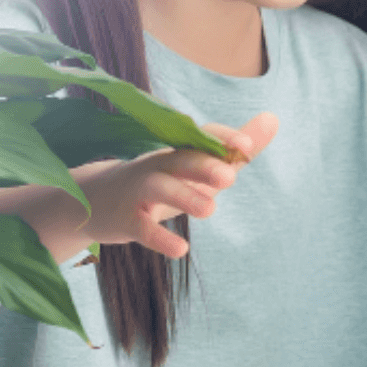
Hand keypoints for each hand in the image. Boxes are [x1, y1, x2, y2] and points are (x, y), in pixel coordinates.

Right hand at [76, 112, 277, 257]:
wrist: (95, 201)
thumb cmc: (160, 181)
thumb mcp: (197, 166)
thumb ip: (234, 148)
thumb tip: (272, 118)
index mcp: (178, 151)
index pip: (200, 137)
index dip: (221, 139)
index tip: (247, 146)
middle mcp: (157, 165)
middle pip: (180, 159)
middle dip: (204, 165)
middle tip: (231, 177)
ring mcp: (137, 191)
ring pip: (159, 188)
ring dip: (184, 197)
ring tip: (210, 209)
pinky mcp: (124, 219)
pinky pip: (141, 227)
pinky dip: (160, 238)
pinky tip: (181, 249)